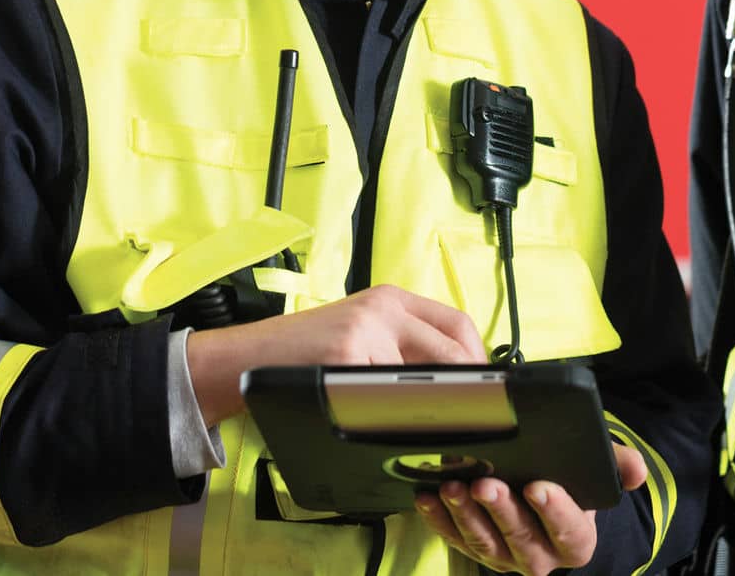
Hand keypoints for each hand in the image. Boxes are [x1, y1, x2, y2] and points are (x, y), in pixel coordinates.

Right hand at [185, 284, 484, 425]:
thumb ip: (403, 345)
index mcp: (391, 300)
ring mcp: (363, 331)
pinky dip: (395, 419)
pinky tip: (393, 431)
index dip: (479, 362)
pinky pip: (386, 398)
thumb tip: (459, 383)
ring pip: (423, 379)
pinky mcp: (343, 358)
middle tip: (473, 421)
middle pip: (451, 352)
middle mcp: (382, 308)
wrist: (248, 356)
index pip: (458, 325)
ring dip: (434, 411)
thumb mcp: (360, 332)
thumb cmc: (306, 353)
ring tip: (436, 433)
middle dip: (468, 392)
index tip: (486, 392)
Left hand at [414, 442, 648, 574]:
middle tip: (485, 484)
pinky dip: (439, 519)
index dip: (554, 511)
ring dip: (465, 516)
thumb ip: (618, 465)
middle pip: (521, 539)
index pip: (569, 533)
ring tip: (452, 488)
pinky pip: (454, 539)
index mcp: (575, 539)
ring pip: (484, 543)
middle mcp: (541, 557)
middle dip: (501, 511)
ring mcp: (504, 557)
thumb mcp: (597, 471)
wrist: (546, 500)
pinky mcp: (473, 549)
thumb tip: (636, 470)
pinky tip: (427, 497)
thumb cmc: (571, 483)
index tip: (538, 486)